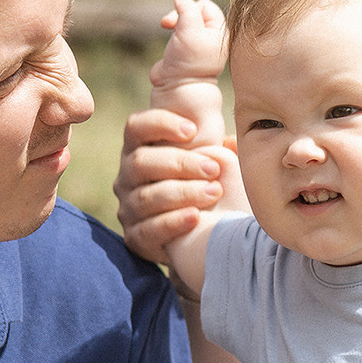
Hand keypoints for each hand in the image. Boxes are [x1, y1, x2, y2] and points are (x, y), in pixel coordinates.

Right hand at [114, 108, 224, 262]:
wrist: (197, 235)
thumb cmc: (203, 184)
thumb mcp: (208, 160)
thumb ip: (217, 146)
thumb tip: (233, 141)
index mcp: (140, 148)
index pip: (137, 127)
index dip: (160, 125)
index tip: (193, 130)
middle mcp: (128, 176)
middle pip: (141, 162)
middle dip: (180, 163)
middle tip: (214, 168)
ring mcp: (128, 207)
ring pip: (146, 197)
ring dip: (183, 193)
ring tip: (214, 192)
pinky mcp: (135, 237)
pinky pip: (148, 229)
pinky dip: (173, 222)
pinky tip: (196, 217)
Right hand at [151, 0, 228, 89]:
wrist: (178, 89)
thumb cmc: (187, 61)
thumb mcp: (188, 29)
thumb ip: (186, 9)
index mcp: (219, 32)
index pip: (205, 5)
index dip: (188, 8)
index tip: (175, 21)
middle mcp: (212, 37)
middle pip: (193, 11)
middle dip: (178, 16)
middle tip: (166, 24)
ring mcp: (199, 45)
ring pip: (184, 22)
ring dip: (174, 26)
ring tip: (168, 37)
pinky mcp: (186, 52)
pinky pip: (177, 35)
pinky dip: (170, 38)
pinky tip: (169, 51)